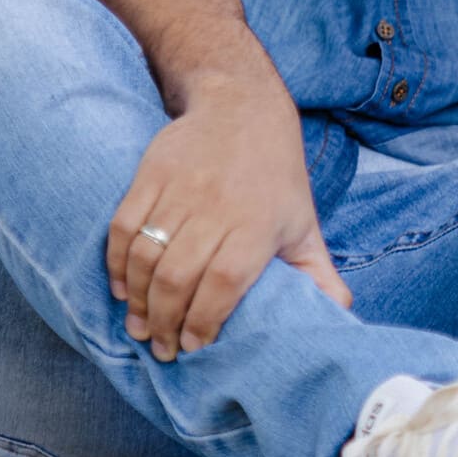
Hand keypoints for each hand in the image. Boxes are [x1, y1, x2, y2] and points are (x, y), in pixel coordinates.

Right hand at [107, 98, 351, 359]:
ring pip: (147, 256)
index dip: (204, 321)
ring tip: (139, 327)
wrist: (242, 107)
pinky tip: (121, 289)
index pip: (223, 284)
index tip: (194, 348)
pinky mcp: (151, 174)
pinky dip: (116, 263)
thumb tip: (340, 313)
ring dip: (138, 299)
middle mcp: (217, 208)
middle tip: (161, 349)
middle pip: (179, 277)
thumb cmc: (275, 176)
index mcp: (258, 226)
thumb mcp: (303, 222)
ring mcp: (180, 190)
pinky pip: (124, 226)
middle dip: (165, 322)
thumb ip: (318, 271)